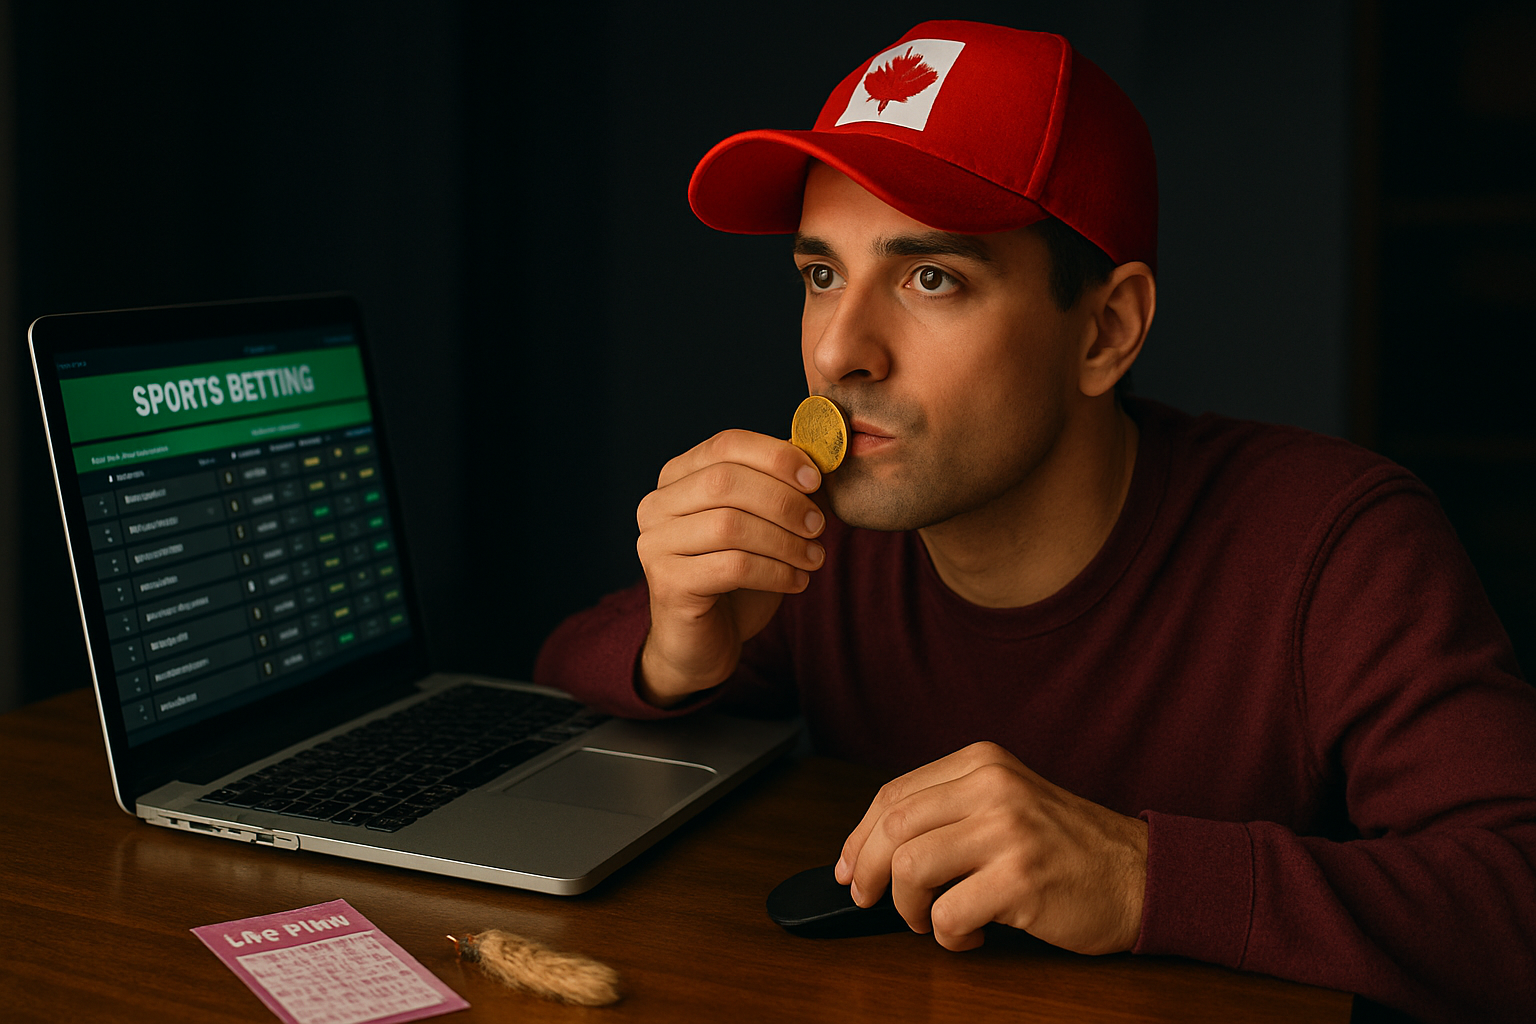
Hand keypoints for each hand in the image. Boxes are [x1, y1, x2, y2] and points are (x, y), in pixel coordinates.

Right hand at [635, 429, 825, 706]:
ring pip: (730, 525)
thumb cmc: (736, 577)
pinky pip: (732, 567)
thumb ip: (780, 487)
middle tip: (818, 524)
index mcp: (677, 478)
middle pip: (725, 481)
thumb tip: (821, 457)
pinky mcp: (668, 584)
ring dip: (784, 540)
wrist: (704, 642)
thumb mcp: (760, 523)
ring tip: (814, 557)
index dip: (775, 456)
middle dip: (782, 501)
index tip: (816, 478)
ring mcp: (656, 545)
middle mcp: (657, 506)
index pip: (725, 444)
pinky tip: (798, 581)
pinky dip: (775, 571)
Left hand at [835, 741, 1147, 954]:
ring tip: (933, 920)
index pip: (893, 795)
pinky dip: (948, 937)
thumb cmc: (1067, 847)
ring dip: (908, 908)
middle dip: (866, 872)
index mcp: (982, 764)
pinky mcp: (1022, 880)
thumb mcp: (1007, 802)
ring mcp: (1008, 832)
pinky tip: (973, 935)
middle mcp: (993, 788)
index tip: (847, 867)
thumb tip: (869, 850)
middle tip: (870, 901)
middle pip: (892, 828)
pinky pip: (948, 915)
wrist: (1141, 875)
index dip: (858, 837)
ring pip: (909, 869)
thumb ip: (949, 811)